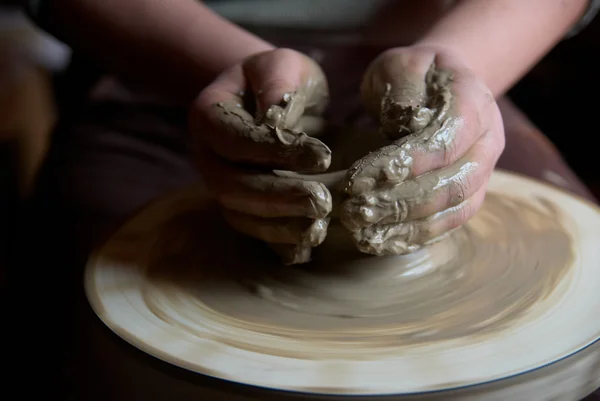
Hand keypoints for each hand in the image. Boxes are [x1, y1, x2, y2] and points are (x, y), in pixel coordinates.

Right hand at [189, 48, 332, 263]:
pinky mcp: (242, 207)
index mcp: (209, 116)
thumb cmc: (279, 80)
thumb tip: (277, 119)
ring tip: (318, 226)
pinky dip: (279, 241)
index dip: (273, 151)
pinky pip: (253, 230)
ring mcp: (222, 185)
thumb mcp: (282, 65)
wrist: (273, 101)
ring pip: (240, 214)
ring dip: (279, 224)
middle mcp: (208, 156)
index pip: (234, 140)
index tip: (321, 155)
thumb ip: (277, 83)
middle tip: (321, 202)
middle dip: (278, 196)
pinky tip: (308, 243)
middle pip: (231, 186)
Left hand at [340, 46, 504, 254]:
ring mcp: (482, 174)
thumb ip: (403, 88)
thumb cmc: (416, 74)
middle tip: (354, 211)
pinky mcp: (467, 197)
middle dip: (399, 202)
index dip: (403, 164)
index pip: (444, 142)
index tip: (357, 178)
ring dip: (405, 226)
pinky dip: (414, 236)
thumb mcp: (403, 64)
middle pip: (451, 184)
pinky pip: (448, 225)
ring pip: (452, 211)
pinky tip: (379, 242)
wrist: (440, 87)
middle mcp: (487, 144)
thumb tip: (401, 122)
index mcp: (475, 104)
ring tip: (362, 232)